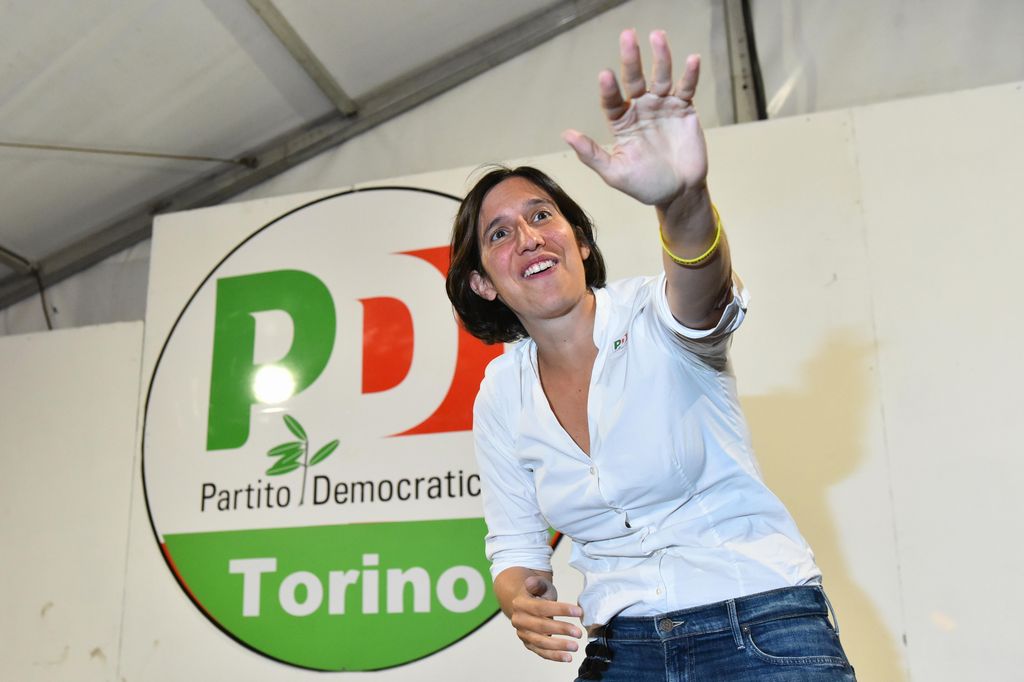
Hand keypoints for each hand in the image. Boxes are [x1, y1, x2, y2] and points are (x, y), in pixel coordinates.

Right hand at [509, 575, 582, 662]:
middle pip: (541, 626)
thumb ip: (537, 583)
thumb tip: (530, 582)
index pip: (541, 607)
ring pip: (540, 642)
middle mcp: (519, 620)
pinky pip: (541, 652)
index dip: (560, 610)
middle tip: (578, 632)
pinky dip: (554, 656)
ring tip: (575, 647)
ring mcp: (523, 634)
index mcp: (520, 604)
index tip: (578, 612)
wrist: (525, 603)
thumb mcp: (539, 584)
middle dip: (561, 630)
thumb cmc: (537, 594)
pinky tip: (567, 657)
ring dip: (558, 646)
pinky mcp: (528, 644)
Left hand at [563, 29, 707, 207]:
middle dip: (631, 58)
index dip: (609, 88)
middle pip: (635, 79)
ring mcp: (663, 106)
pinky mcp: (685, 109)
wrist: (680, 193)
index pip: (612, 100)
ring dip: (660, 57)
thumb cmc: (645, 185)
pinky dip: (690, 74)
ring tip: (657, 36)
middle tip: (628, 36)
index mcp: (622, 122)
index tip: (605, 75)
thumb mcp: (615, 173)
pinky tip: (691, 59)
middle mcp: (641, 109)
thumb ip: (592, 154)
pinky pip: (687, 88)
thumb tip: (566, 134)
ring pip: (661, 77)